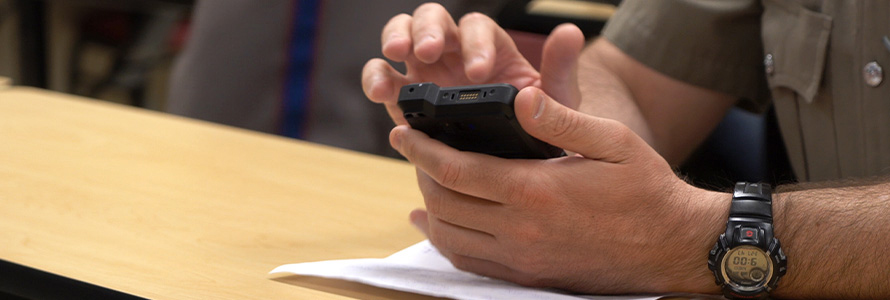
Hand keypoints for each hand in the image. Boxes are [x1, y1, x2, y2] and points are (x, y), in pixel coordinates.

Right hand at [362, 3, 583, 124]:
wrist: (508, 171)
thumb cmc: (533, 130)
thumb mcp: (554, 103)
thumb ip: (559, 69)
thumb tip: (570, 32)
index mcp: (489, 48)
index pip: (477, 29)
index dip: (475, 44)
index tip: (478, 73)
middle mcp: (453, 52)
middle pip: (433, 19)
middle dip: (428, 30)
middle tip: (428, 51)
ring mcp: (424, 71)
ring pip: (401, 34)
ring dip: (396, 39)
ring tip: (397, 57)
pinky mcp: (401, 97)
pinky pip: (382, 77)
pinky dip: (376, 77)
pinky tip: (379, 92)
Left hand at [390, 86, 726, 293]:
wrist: (673, 247)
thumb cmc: (646, 190)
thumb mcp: (612, 141)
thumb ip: (560, 119)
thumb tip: (519, 97)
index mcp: (535, 190)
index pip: (456, 170)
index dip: (420, 150)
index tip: (402, 133)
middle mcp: (521, 229)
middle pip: (444, 203)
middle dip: (421, 175)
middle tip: (417, 152)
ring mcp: (522, 259)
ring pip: (451, 237)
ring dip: (430, 209)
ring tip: (424, 185)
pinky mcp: (528, 278)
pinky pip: (471, 264)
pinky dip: (446, 243)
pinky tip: (440, 226)